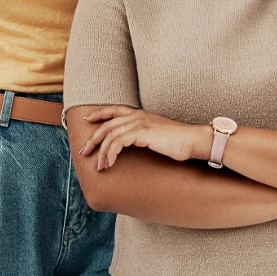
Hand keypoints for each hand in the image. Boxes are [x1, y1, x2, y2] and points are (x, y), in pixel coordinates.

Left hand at [80, 106, 210, 169]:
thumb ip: (143, 135)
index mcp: (140, 114)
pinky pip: (118, 142)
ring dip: (102, 152)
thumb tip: (133, 144)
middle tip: (84, 152)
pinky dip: (111, 153)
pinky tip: (110, 163)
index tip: (86, 119)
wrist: (193, 140)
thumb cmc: (178, 141)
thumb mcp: (156, 135)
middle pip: (107, 124)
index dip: (98, 113)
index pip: (113, 109)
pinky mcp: (142, 133)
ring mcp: (139, 123)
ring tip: (99, 166)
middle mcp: (137, 116)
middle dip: (93, 138)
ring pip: (110, 135)